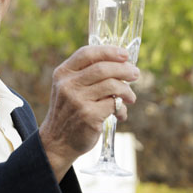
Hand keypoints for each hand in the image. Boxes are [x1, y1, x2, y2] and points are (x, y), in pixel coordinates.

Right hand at [38, 45, 139, 178]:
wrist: (57, 141)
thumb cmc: (69, 112)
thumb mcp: (68, 88)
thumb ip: (86, 74)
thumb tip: (121, 63)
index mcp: (62, 73)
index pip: (87, 53)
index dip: (109, 51)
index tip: (125, 55)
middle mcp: (68, 85)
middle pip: (103, 68)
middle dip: (124, 69)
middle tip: (135, 74)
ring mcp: (77, 100)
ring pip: (112, 85)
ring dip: (126, 91)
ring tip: (130, 97)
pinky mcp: (89, 116)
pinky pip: (114, 105)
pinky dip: (121, 109)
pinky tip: (120, 114)